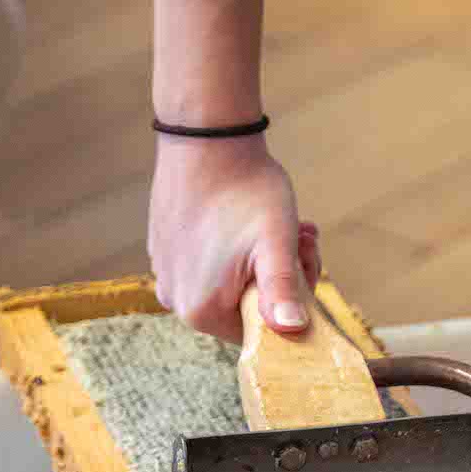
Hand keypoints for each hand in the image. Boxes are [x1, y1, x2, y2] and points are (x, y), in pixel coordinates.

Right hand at [148, 135, 320, 343]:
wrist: (207, 139)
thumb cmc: (247, 191)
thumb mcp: (276, 242)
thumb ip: (283, 291)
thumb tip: (292, 329)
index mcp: (202, 311)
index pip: (261, 332)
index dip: (292, 302)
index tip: (305, 262)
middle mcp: (177, 300)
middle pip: (247, 307)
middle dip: (282, 278)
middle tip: (301, 239)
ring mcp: (167, 273)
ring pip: (232, 284)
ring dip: (264, 260)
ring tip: (286, 225)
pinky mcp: (165, 250)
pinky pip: (209, 265)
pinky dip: (236, 249)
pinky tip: (251, 220)